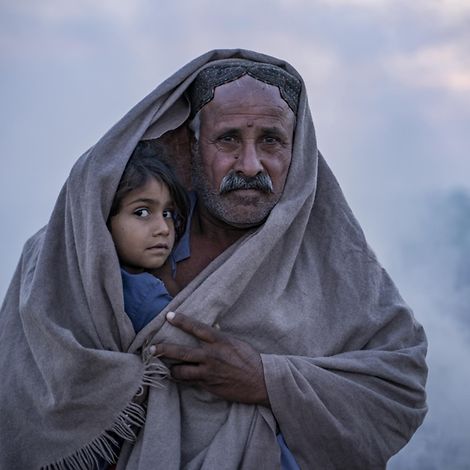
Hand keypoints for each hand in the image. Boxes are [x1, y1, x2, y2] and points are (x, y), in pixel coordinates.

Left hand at [150, 312, 269, 405]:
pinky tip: (177, 377)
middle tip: (151, 349)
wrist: (261, 381)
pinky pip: (189, 382)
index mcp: (219, 341)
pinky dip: (181, 379)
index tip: (168, 315)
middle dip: (163, 349)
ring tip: (164, 367)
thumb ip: (219, 338)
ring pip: (181, 371)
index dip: (181, 321)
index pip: (196, 328)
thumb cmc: (250, 359)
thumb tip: (209, 329)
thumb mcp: (235, 343)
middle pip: (181, 351)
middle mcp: (211, 356)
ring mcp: (208, 372)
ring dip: (171, 369)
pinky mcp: (208, 386)